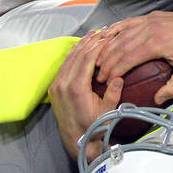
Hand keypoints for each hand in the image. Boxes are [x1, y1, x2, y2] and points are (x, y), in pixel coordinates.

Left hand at [50, 29, 123, 162]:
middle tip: (101, 31)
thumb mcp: (107, 112)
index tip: (106, 37)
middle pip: (76, 55)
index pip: (86, 59)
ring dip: (81, 46)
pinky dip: (73, 55)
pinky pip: (64, 66)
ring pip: (68, 59)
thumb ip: (113, 94)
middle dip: (90, 42)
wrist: (76, 140)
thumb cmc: (93, 128)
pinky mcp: (54, 88)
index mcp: (76, 88)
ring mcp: (56, 86)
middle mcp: (63, 84)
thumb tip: (118, 77)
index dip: (97, 46)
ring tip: (92, 35)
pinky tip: (80, 48)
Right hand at [94, 11, 172, 103]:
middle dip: (106, 61)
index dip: (114, 70)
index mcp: (156, 44)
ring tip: (98, 59)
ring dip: (107, 47)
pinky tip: (106, 35)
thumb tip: (157, 99)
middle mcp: (149, 30)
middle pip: (120, 47)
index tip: (106, 79)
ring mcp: (148, 21)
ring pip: (121, 34)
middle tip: (99, 74)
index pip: (128, 58)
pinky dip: (115, 29)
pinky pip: (128, 22)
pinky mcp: (150, 17)